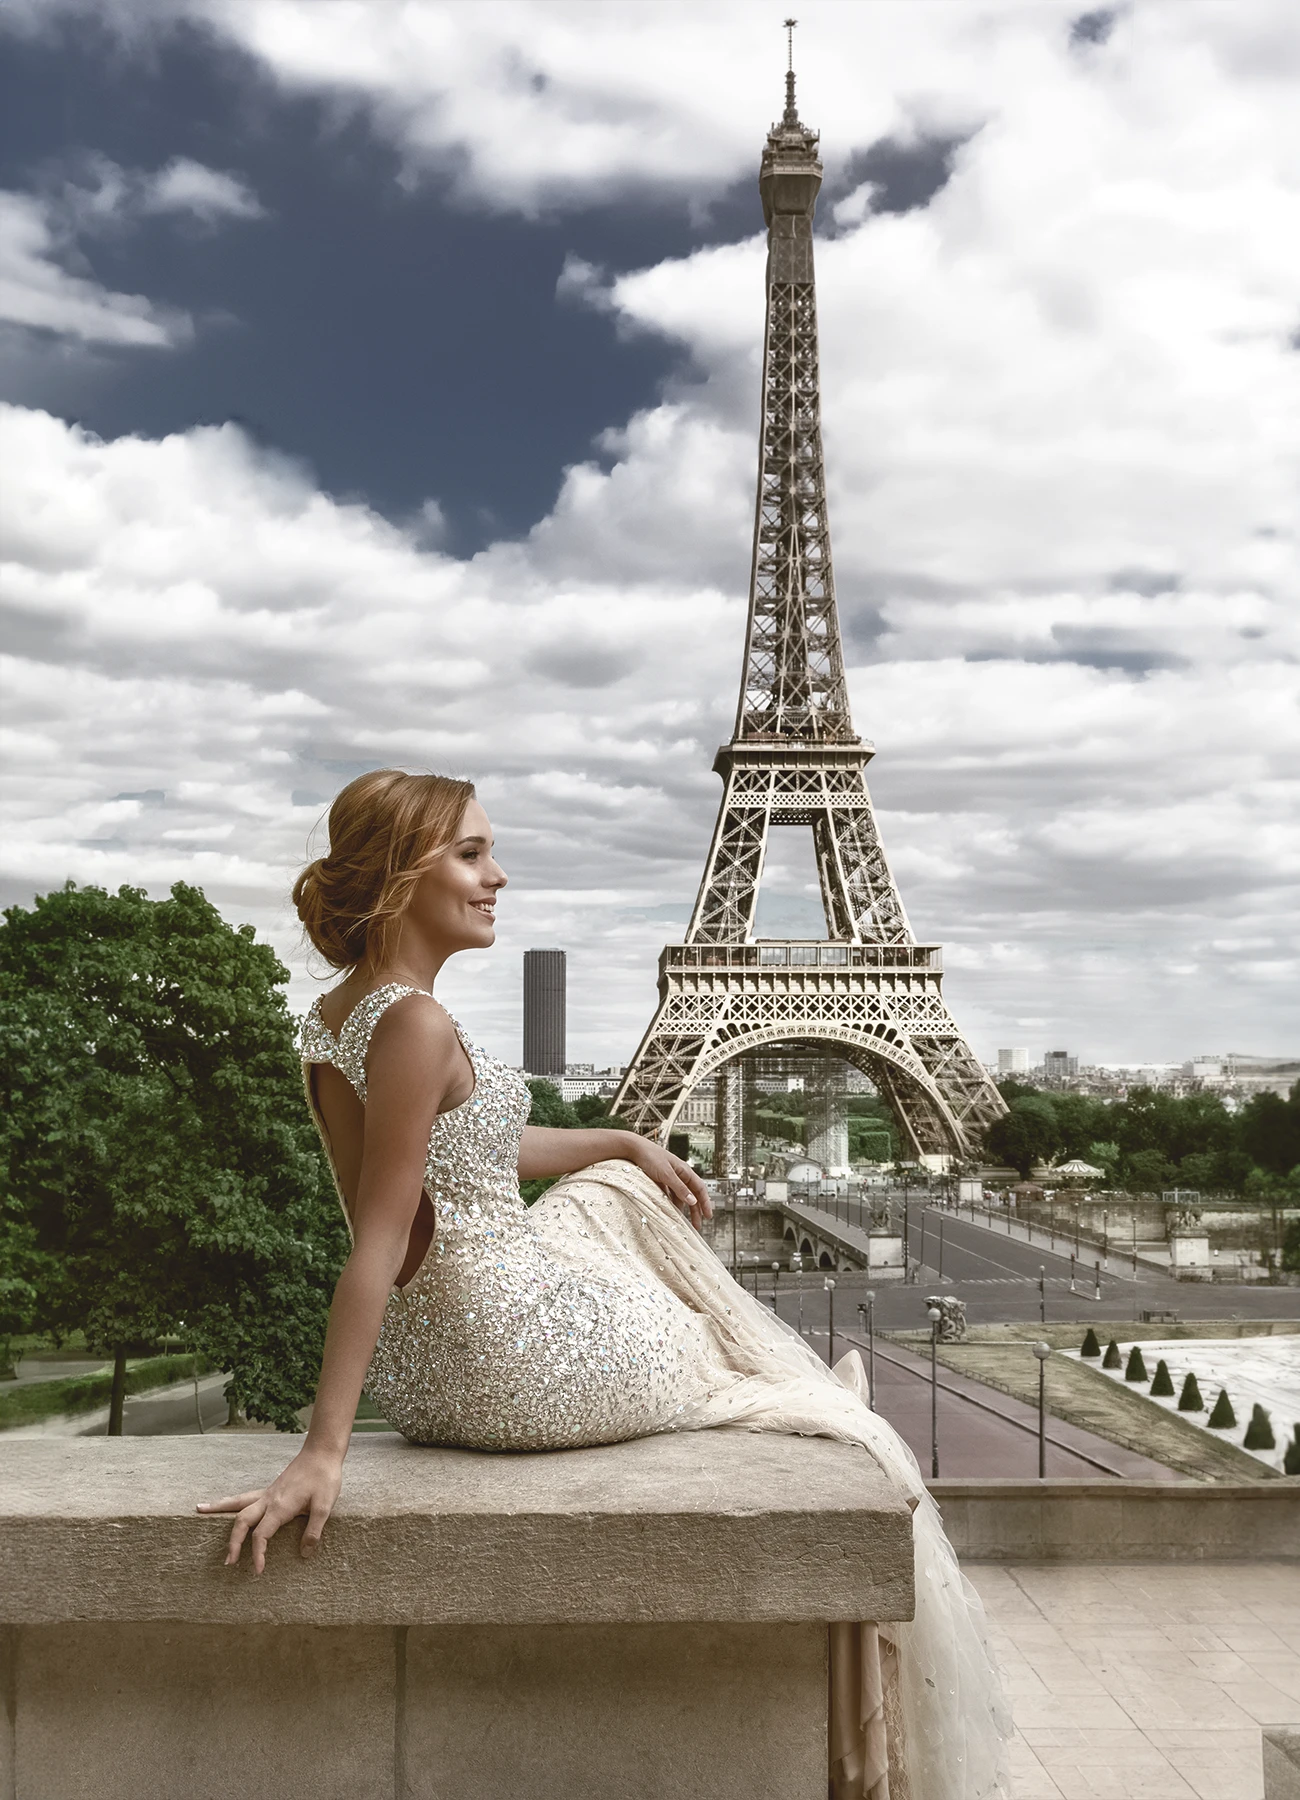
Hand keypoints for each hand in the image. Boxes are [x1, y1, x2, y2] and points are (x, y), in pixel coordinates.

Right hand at [196, 1445, 342, 1573]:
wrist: (322, 1452)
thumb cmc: (325, 1478)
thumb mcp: (324, 1506)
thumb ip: (314, 1530)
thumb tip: (304, 1554)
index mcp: (280, 1507)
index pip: (261, 1535)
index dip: (257, 1554)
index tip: (258, 1571)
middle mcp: (269, 1500)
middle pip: (242, 1522)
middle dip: (232, 1542)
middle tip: (227, 1561)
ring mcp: (268, 1493)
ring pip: (237, 1504)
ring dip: (219, 1509)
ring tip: (199, 1510)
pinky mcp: (270, 1489)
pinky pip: (245, 1497)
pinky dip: (232, 1502)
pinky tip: (226, 1505)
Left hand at [626, 1140, 713, 1230]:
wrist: (633, 1149)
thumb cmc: (650, 1157)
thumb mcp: (666, 1175)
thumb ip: (680, 1188)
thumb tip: (693, 1201)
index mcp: (684, 1171)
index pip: (700, 1188)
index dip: (705, 1202)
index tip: (708, 1216)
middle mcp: (679, 1174)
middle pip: (691, 1194)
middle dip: (695, 1210)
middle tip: (697, 1225)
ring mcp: (669, 1178)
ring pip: (680, 1196)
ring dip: (682, 1208)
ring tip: (682, 1222)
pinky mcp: (659, 1180)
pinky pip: (669, 1194)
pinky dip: (671, 1203)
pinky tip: (669, 1211)